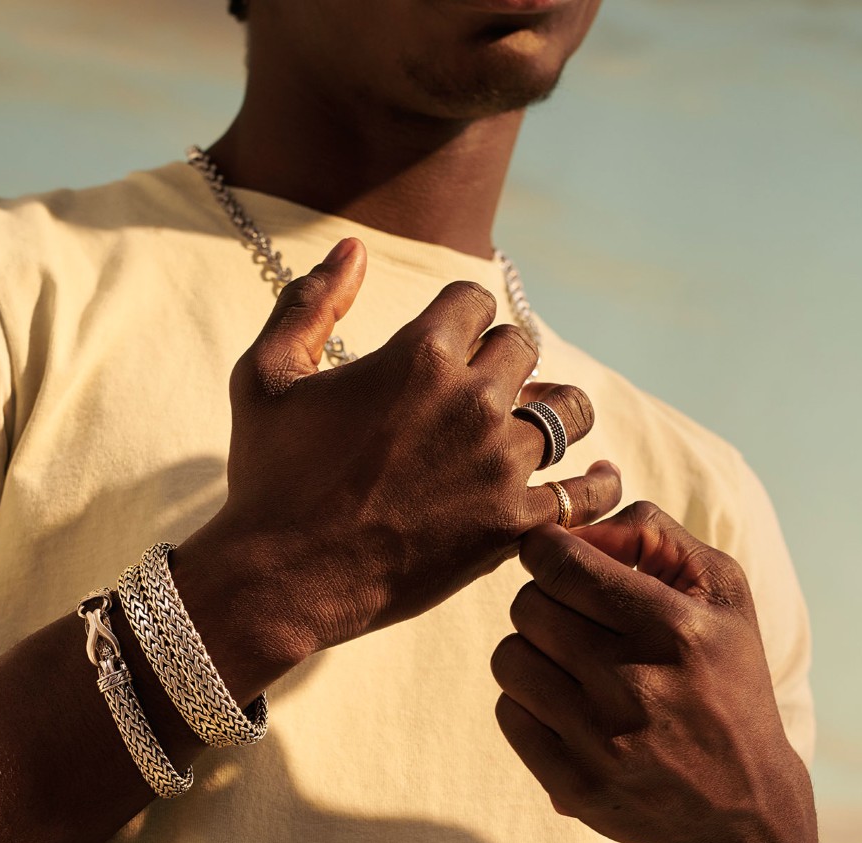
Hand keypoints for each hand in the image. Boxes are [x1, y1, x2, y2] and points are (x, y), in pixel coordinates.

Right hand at [178, 237, 620, 665]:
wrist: (283, 576)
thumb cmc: (268, 475)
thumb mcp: (265, 375)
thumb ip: (309, 302)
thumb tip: (352, 248)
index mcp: (418, 354)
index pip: (474, 298)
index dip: (459, 316)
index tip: (448, 340)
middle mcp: (471, 400)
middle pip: (522, 347)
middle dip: (500, 360)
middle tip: (478, 388)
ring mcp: (499, 463)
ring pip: (567, 410)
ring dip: (551, 409)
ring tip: (533, 424)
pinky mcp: (513, 524)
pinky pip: (585, 494)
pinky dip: (595, 485)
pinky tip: (596, 478)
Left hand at [492, 502, 817, 842]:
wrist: (746, 804)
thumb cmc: (726, 679)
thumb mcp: (721, 593)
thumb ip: (653, 534)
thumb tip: (583, 511)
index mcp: (673, 627)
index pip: (560, 562)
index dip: (547, 550)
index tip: (556, 557)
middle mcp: (635, 683)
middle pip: (527, 606)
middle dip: (544, 601)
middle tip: (574, 617)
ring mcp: (602, 740)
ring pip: (509, 657)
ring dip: (532, 653)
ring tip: (572, 664)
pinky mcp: (574, 784)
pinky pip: (508, 712)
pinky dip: (529, 704)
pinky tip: (569, 708)